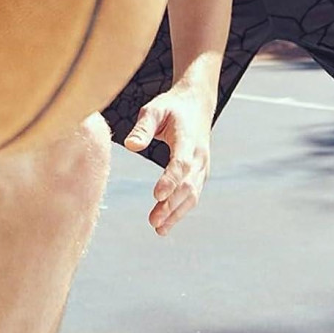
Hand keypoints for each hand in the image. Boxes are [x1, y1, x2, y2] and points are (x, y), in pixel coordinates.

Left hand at [124, 84, 213, 235]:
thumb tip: (131, 146)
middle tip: (153, 221)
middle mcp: (198, 155)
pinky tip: (166, 224)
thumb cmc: (171, 107)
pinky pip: (193, 195)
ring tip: (158, 228)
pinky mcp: (200, 173)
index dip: (170, 180)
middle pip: (187, 184)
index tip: (156, 195)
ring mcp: (202, 166)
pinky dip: (181, 210)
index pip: (181, 163)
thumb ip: (143, 128)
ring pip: (192, 194)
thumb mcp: (154, 109)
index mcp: (188, 138)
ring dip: (176, 212)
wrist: (196, 104)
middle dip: (171, 204)